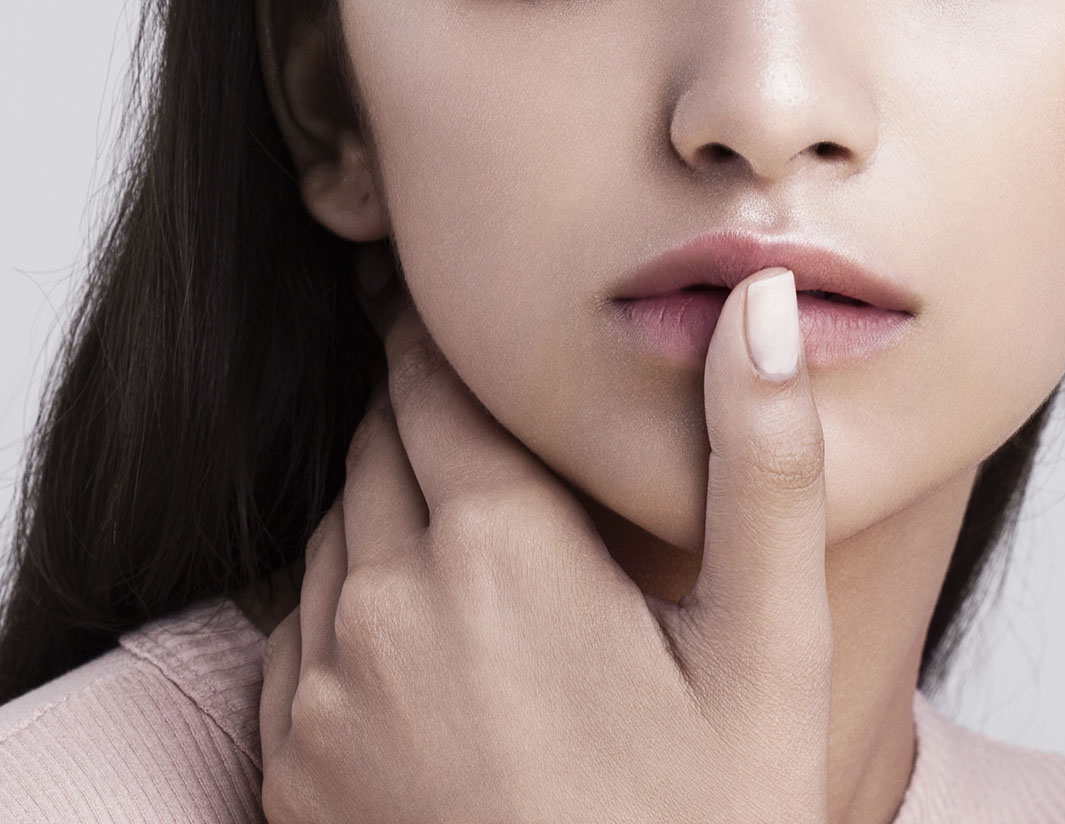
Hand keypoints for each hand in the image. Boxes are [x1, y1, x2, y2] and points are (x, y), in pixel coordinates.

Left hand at [259, 262, 831, 822]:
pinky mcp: (289, 766)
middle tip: (478, 407)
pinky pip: (296, 625)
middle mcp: (385, 602)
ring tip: (466, 517)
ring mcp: (321, 691)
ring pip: (337, 527)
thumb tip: (762, 305)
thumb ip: (763, 466)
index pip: (431, 381)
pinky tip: (423, 629)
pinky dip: (348, 594)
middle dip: (422, 411)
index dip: (439, 337)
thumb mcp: (768, 649)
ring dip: (388, 500)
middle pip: (379, 444)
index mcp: (498, 547)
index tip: (449, 312)